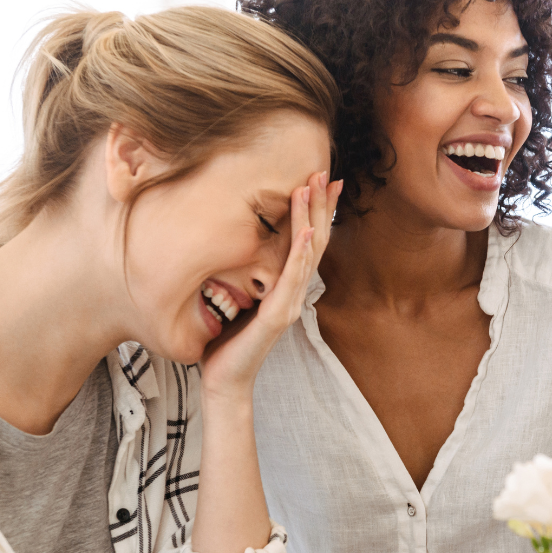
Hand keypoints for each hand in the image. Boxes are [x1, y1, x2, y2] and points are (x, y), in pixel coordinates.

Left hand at [199, 172, 340, 398]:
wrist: (224, 380)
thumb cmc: (227, 342)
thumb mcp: (236, 298)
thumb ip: (246, 274)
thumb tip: (237, 243)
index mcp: (286, 286)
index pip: (307, 241)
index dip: (317, 211)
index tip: (324, 181)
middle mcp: (294, 292)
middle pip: (315, 240)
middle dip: (321, 205)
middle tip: (327, 172)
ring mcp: (289, 303)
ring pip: (307, 253)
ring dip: (312, 217)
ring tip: (314, 187)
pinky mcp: (277, 315)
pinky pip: (292, 278)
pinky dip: (301, 253)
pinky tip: (306, 231)